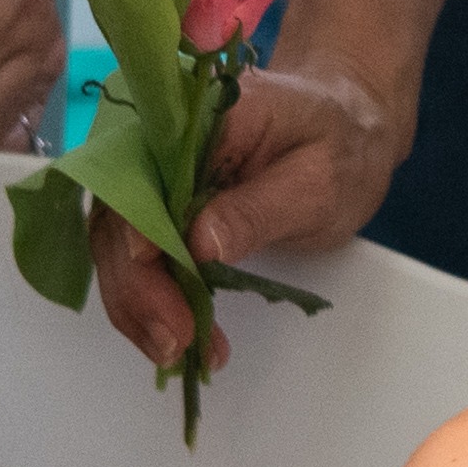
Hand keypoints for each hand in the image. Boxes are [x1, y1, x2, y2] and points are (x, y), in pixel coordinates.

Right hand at [87, 56, 406, 370]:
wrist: (349, 132)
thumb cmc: (342, 148)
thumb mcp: (316, 182)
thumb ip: (257, 208)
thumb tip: (198, 244)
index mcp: (201, 113)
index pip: (142, 172)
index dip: (139, 235)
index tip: (162, 295)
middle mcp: (162, 139)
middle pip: (118, 214)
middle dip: (137, 286)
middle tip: (175, 343)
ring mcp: (158, 174)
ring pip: (119, 242)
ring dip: (139, 304)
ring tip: (179, 352)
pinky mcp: (164, 206)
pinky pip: (141, 254)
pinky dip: (152, 301)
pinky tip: (179, 338)